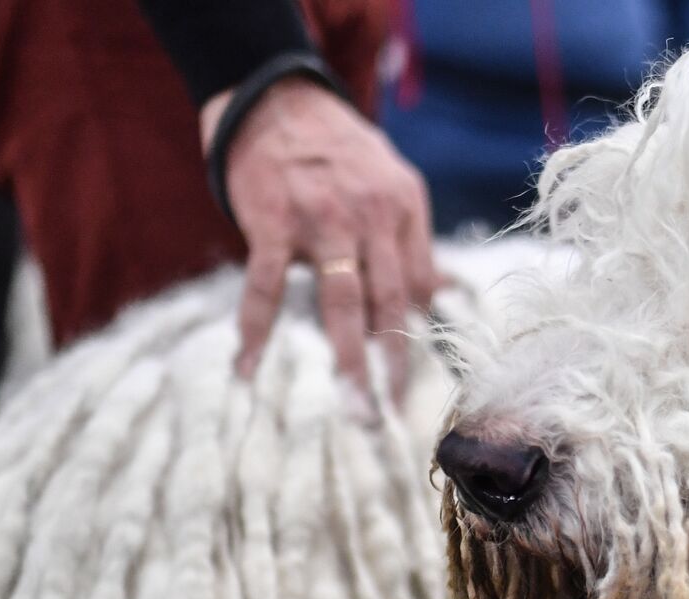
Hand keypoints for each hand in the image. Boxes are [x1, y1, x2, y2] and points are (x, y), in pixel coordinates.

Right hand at [200, 77, 435, 393]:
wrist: (274, 96)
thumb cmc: (337, 147)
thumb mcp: (393, 180)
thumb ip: (414, 238)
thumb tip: (441, 295)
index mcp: (403, 209)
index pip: (418, 286)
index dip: (414, 334)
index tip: (410, 378)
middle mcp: (369, 216)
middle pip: (388, 303)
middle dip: (393, 363)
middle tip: (393, 412)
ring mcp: (321, 221)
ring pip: (342, 303)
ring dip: (348, 361)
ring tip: (355, 406)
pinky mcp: (273, 223)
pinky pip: (267, 287)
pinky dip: (255, 330)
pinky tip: (247, 368)